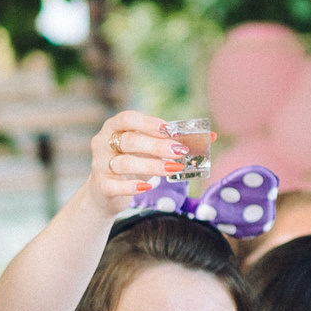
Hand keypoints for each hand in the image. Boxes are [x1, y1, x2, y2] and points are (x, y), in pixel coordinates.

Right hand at [83, 109, 191, 223]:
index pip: (128, 118)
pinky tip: (148, 186)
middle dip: (156, 146)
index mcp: (114, 127)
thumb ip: (173, 141)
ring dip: (151, 166)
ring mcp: (100, 165)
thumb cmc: (133, 163)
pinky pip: (115, 185)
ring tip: (173, 169)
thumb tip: (211, 137)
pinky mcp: (101, 186)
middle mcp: (103, 143)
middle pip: (129, 140)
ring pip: (124, 163)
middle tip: (179, 152)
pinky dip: (133, 186)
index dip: (149, 122)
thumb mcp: (149, 149)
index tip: (170, 130)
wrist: (106, 192)